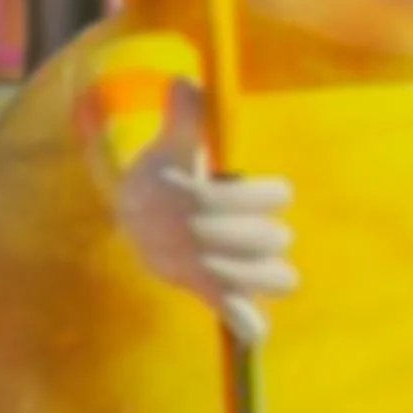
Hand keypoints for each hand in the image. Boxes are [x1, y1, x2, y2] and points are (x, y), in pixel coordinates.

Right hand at [108, 79, 296, 336]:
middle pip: (256, 239)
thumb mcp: (173, 142)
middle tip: (270, 233)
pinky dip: (243, 322)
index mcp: (187, 197)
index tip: (278, 192)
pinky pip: (225, 309)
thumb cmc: (167, 173)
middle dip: (270, 235)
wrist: (133, 218)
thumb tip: (185, 81)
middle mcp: (189, 234)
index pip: (243, 200)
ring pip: (253, 275)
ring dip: (271, 275)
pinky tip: (257, 331)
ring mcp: (192, 265)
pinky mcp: (196, 289)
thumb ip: (184, 114)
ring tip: (277, 270)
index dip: (270, 195)